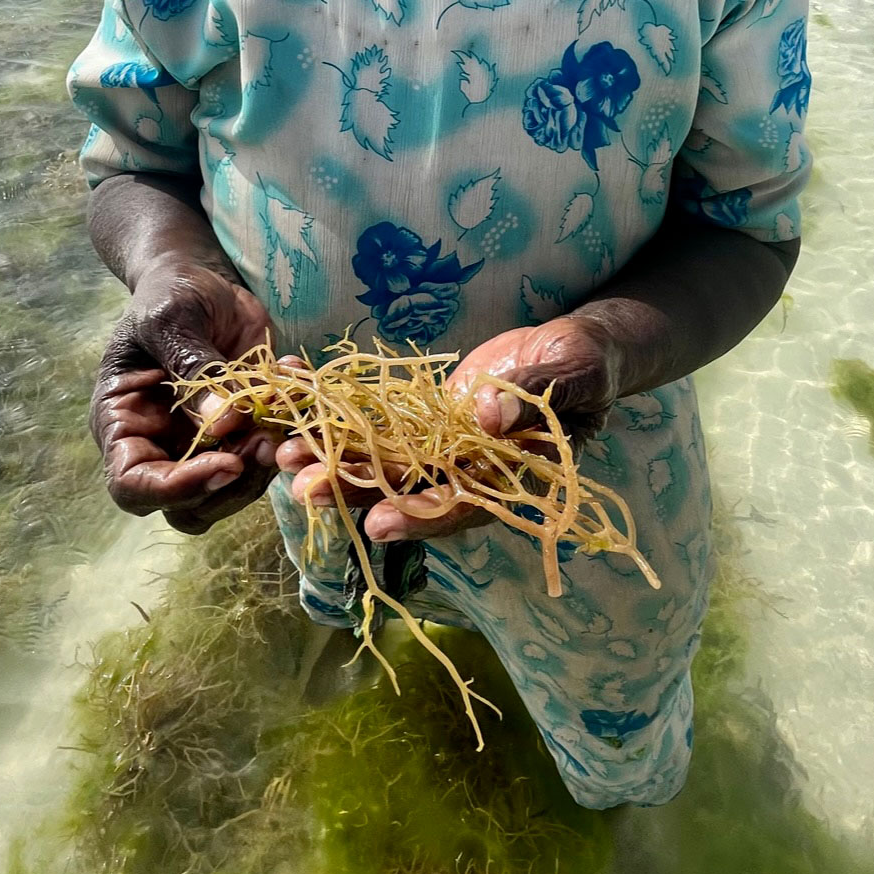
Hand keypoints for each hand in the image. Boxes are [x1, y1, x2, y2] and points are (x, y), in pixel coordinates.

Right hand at [90, 259, 276, 533]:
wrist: (202, 280)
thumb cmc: (170, 294)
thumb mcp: (173, 320)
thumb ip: (193, 368)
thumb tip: (225, 423)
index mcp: (123, 423)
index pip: (132, 485)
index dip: (176, 488)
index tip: (225, 463)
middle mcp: (159, 446)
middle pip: (187, 506)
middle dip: (229, 487)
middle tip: (263, 446)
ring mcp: (202, 445)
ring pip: (231, 493)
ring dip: (263, 470)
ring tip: (282, 425)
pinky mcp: (242, 433)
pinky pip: (265, 456)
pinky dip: (287, 435)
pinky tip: (295, 385)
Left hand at [275, 315, 620, 545]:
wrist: (574, 348)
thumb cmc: (588, 361)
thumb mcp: (575, 370)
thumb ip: (536, 392)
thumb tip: (489, 418)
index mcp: (512, 475)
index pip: (464, 505)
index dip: (422, 517)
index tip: (377, 524)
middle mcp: (470, 470)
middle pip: (409, 489)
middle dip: (356, 491)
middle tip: (304, 489)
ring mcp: (443, 446)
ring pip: (383, 460)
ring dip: (335, 459)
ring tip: (286, 456)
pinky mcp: (424, 418)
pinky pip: (378, 420)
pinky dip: (340, 414)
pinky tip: (300, 403)